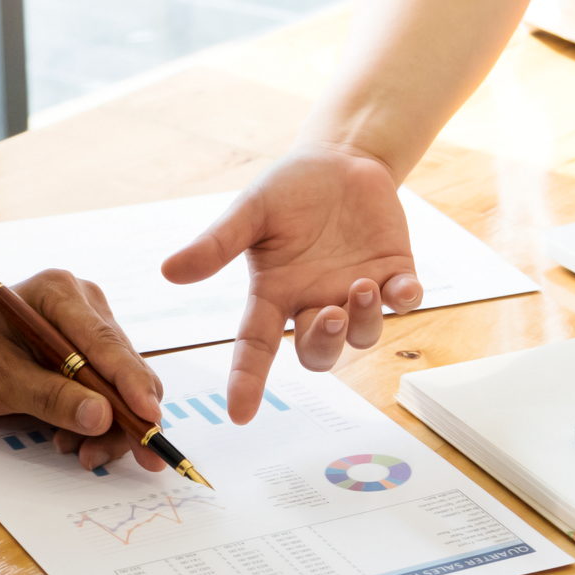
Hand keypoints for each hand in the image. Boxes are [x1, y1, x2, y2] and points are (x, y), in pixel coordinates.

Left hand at [0, 271, 165, 472]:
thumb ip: (50, 397)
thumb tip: (102, 418)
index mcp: (59, 295)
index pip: (106, 343)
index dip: (132, 384)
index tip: (149, 418)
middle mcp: (84, 305)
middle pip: (124, 366)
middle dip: (129, 417)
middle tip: (133, 459)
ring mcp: (89, 326)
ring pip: (123, 383)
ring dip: (112, 425)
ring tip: (81, 453)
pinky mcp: (89, 350)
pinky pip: (109, 388)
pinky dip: (98, 419)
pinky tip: (73, 439)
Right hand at [162, 147, 424, 422]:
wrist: (340, 160)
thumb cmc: (289, 190)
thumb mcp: (250, 211)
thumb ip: (217, 244)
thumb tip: (169, 271)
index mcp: (274, 294)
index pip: (254, 346)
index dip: (246, 381)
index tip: (239, 414)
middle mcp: (314, 302)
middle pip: (317, 352)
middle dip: (324, 343)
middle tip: (330, 316)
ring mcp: (354, 292)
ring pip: (362, 335)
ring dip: (363, 319)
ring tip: (362, 285)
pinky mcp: (393, 274)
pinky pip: (403, 301)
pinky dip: (405, 299)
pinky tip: (401, 286)